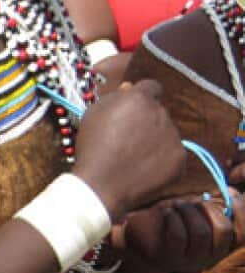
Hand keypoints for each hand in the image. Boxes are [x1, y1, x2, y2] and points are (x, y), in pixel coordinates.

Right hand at [73, 79, 183, 218]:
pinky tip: (142, 168)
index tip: (133, 108)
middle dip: (146, 120)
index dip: (142, 96)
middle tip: (127, 137)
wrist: (101, 185)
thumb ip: (114, 97)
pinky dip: (161, 160)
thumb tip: (129, 88)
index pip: (151, 87)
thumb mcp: (93, 113)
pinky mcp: (180, 160)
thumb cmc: (93, 147)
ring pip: (166, 133)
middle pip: (158, 112)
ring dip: (154, 139)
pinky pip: (172, 154)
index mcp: (140, 99)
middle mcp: (162, 114)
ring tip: (132, 156)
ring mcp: (173, 138)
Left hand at [112, 191, 238, 272]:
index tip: (232, 196)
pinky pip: (177, 236)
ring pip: (200, 232)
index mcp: (216, 247)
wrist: (129, 231)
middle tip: (188, 202)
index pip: (243, 235)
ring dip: (186, 211)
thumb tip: (235, 193)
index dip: (243, 214)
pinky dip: (171, 218)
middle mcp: (206, 259)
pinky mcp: (165, 259)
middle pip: (224, 231)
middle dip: (206, 208)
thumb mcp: (191, 210)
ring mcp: (186, 262)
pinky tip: (163, 211)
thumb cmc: (164, 218)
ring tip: (173, 205)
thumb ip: (214, 205)